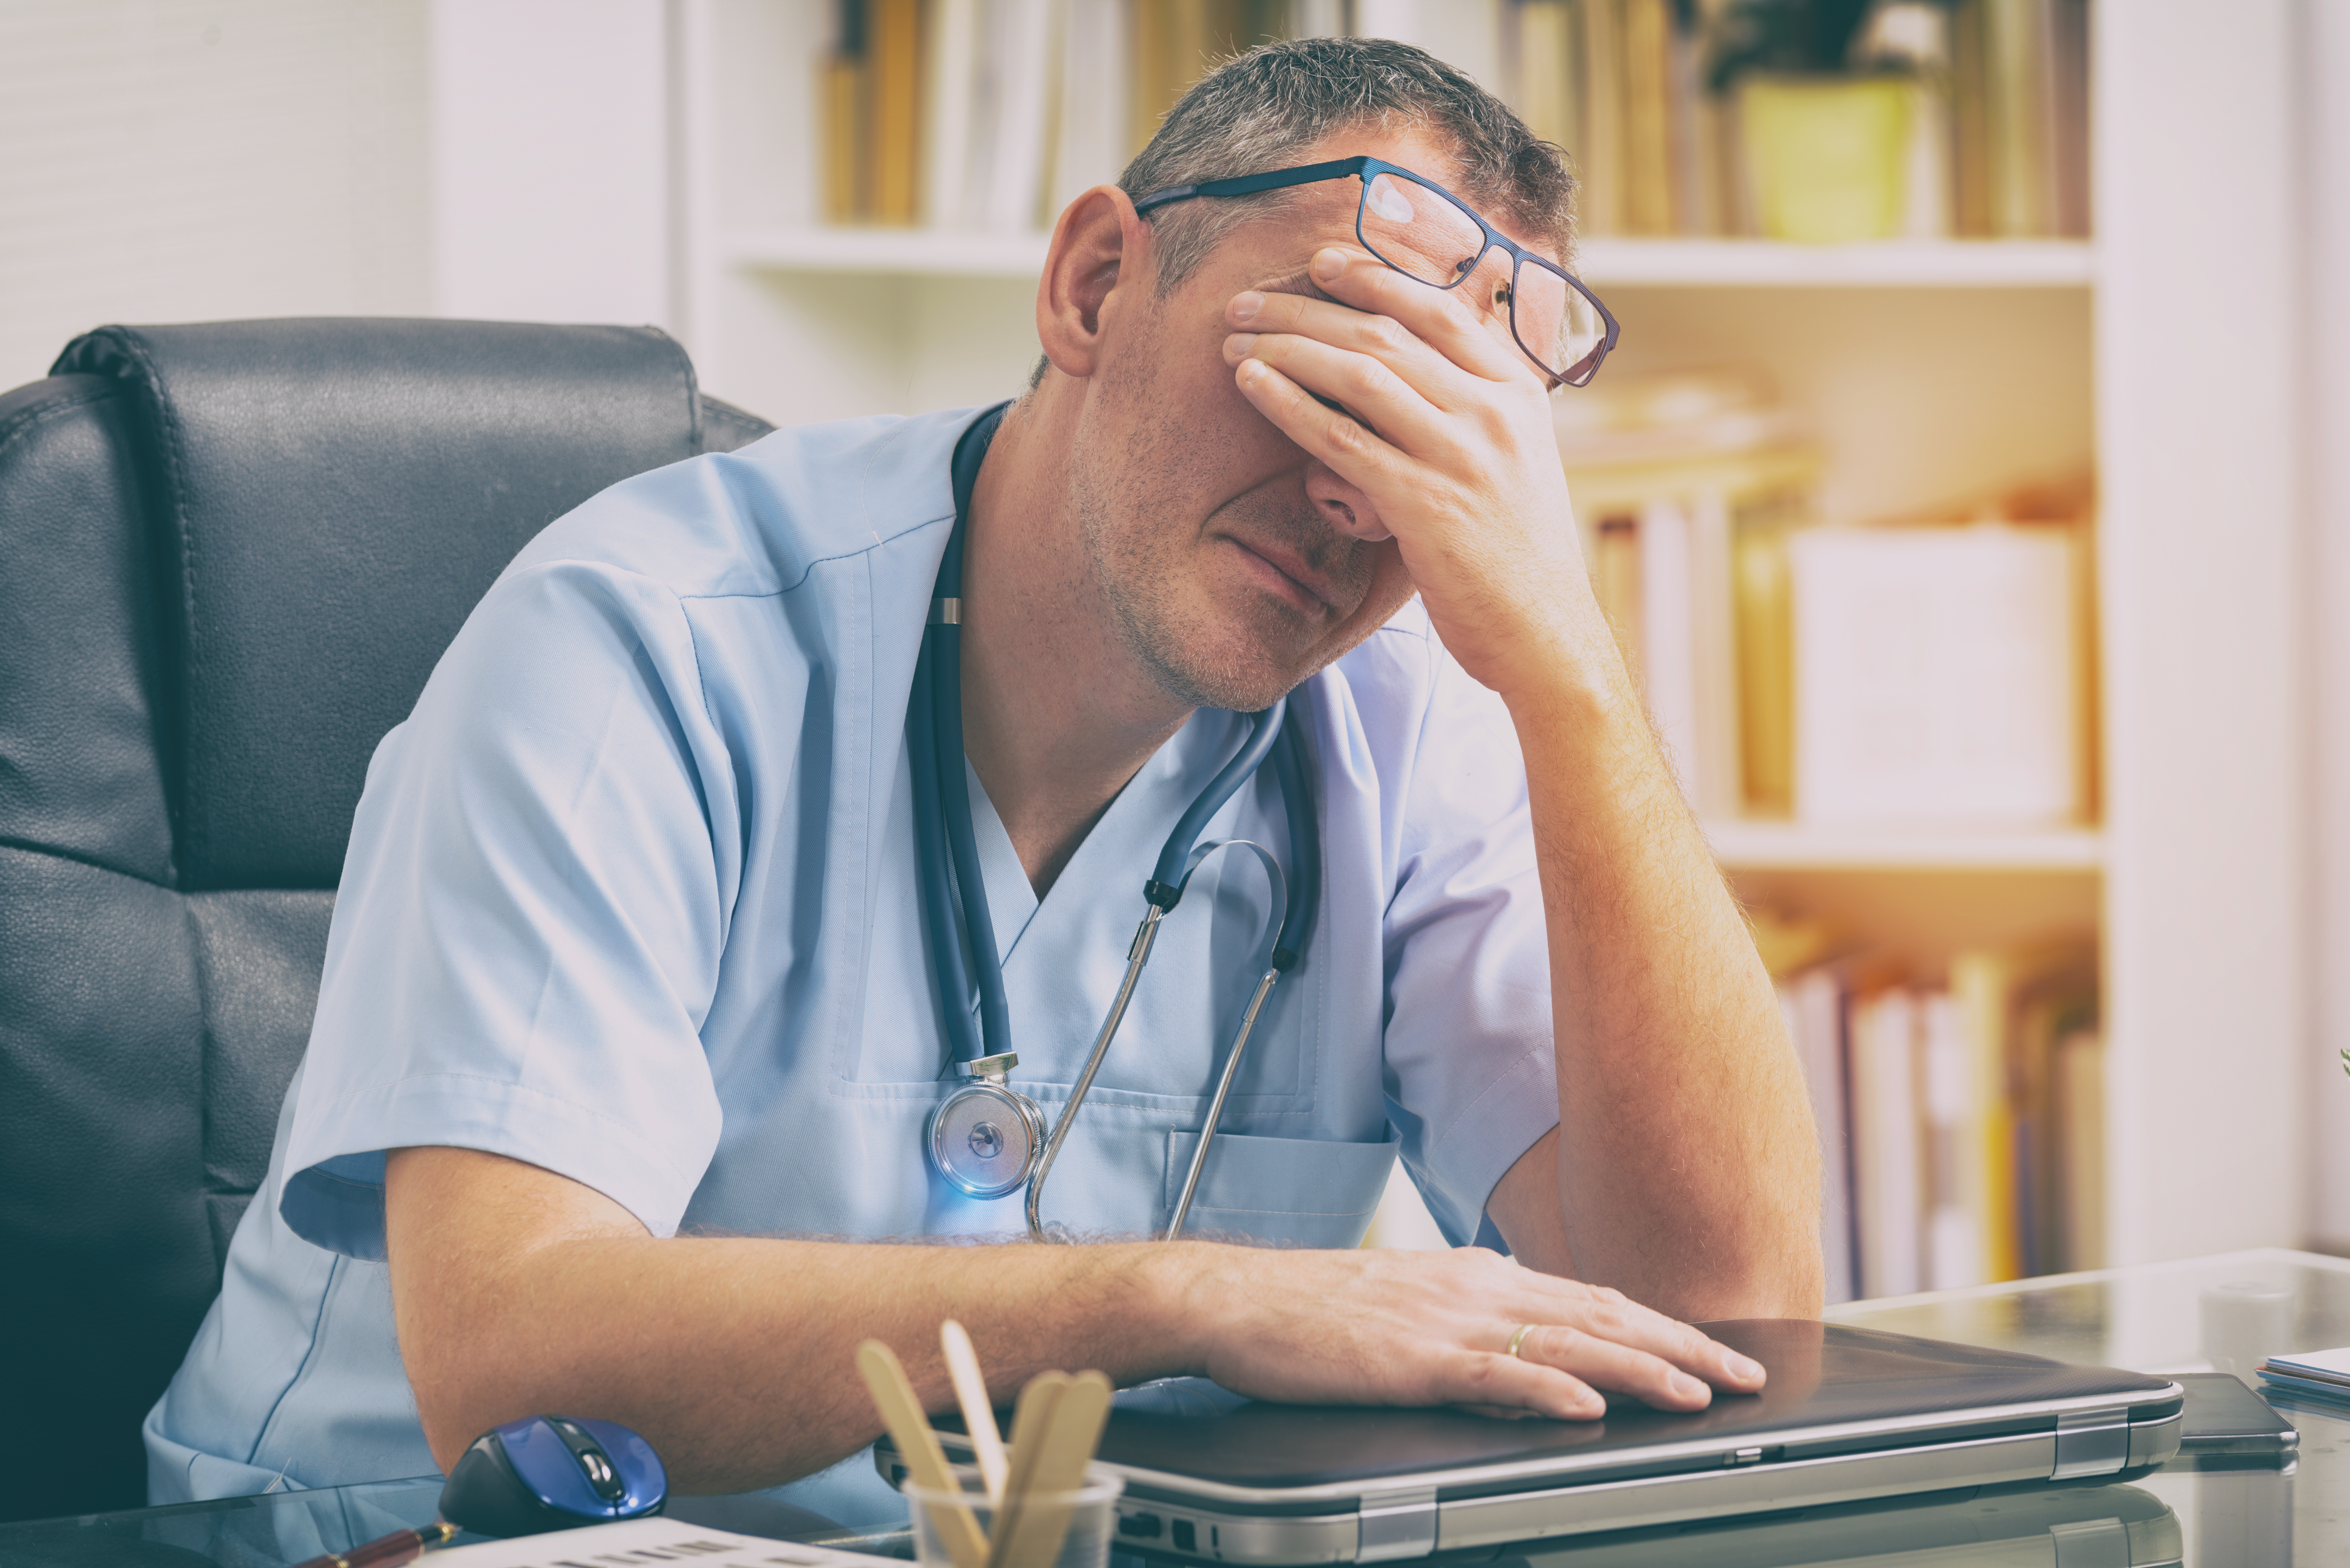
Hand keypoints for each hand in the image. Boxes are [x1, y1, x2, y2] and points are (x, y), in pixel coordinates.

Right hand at [1170, 1244, 1766, 1419]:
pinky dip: (1547, 1387)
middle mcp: (1475, 1288)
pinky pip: (1493, 1373)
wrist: (1239, 1300)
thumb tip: (1531, 1333)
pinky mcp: (1411, 1359)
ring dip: (1639, 1367)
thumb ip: (1476, 1317)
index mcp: (1478, 1276)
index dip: (1663, 1324)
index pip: (1594, 1298)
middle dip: (1680, 1345)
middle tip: (1743, 1372)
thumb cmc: (1317, 1310)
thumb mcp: (1412, 1302)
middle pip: (1601, 1314)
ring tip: (1696, 1390)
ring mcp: (1446, 1322)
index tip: (1716, 1349)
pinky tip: (1587, 1404)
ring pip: (1565, 1340)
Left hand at [1223, 248, 1612, 705]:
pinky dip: (1291, 403)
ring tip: (1234, 336)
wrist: (1547, 635)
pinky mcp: (1426, 504)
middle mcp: (1492, 412)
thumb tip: (1416, 371)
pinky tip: (1252, 383)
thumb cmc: (1518, 556)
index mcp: (1518, 392)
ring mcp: (1461, 456)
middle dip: (1307, 308)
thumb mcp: (1514, 461)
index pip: (1439, 309)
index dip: (1374, 277)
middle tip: (1248, 300)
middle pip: (1386, 332)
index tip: (1321, 263)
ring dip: (1288, 346)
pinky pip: (1343, 438)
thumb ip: (1473, 411)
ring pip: (1359, 373)